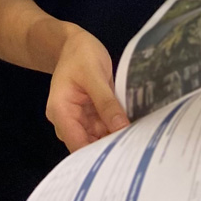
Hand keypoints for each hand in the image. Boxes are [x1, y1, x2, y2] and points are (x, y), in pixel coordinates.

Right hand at [47, 27, 129, 151]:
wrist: (73, 42)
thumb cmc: (80, 54)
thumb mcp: (94, 75)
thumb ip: (106, 103)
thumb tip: (122, 128)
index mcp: (61, 112)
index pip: (77, 145)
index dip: (97, 155)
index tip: (123, 158)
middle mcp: (67, 120)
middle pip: (87, 145)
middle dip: (109, 150)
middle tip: (136, 153)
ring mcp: (79, 118)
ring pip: (97, 138)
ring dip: (114, 141)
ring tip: (139, 145)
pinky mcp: (89, 114)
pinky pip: (102, 128)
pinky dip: (115, 130)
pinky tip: (133, 134)